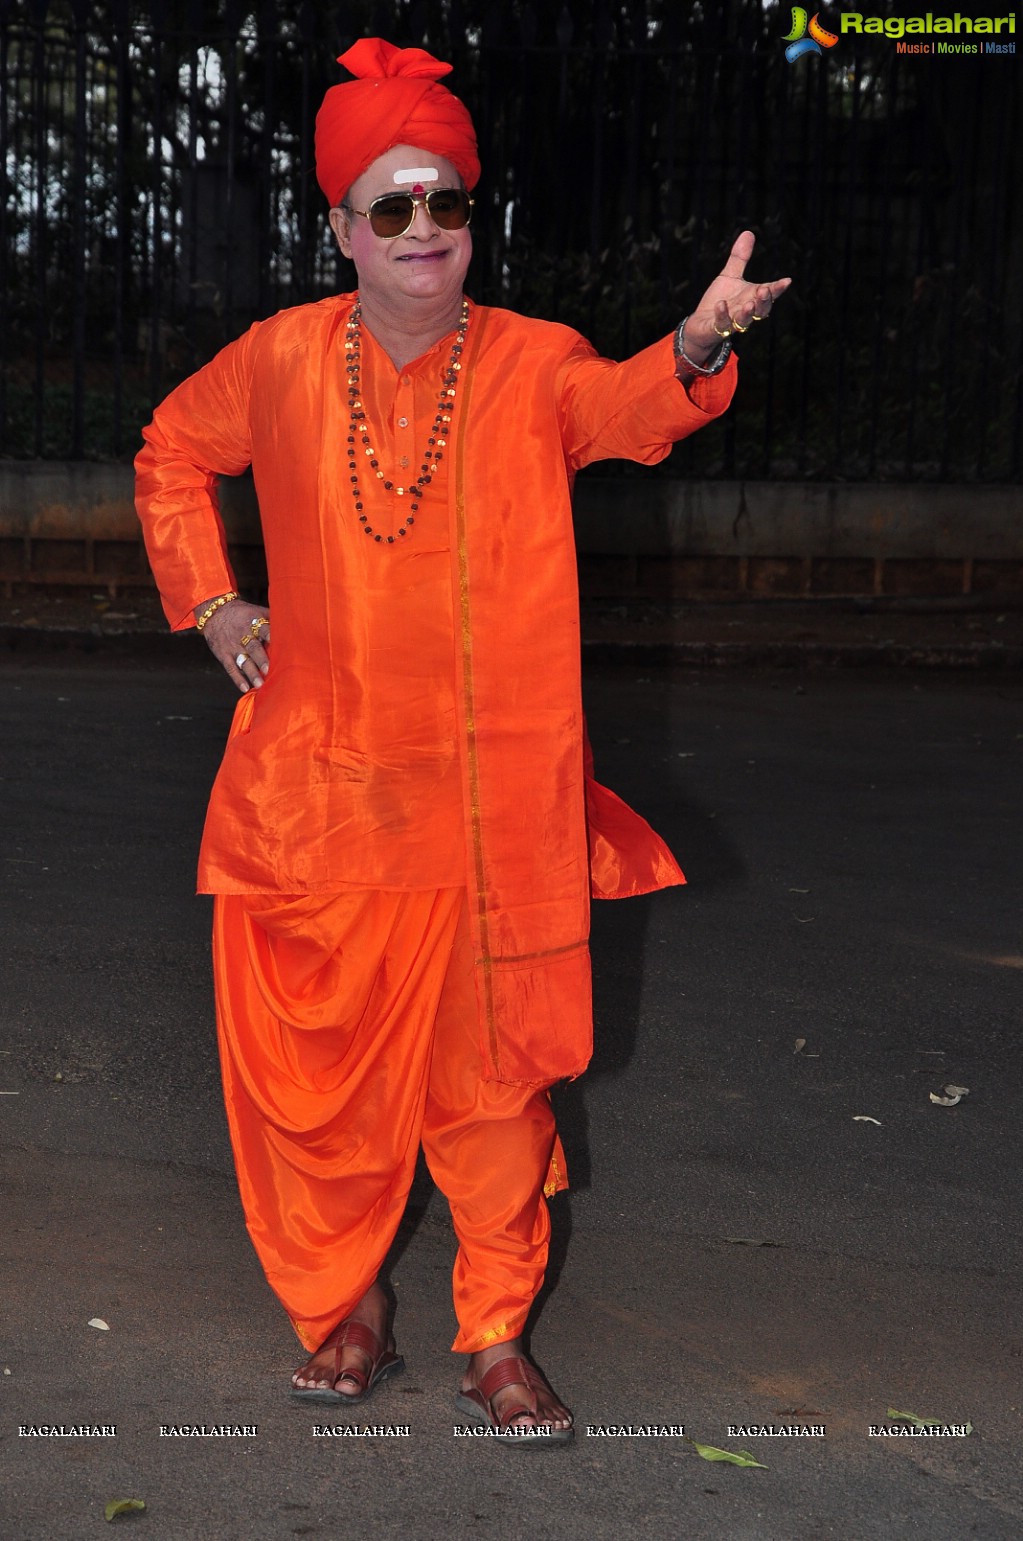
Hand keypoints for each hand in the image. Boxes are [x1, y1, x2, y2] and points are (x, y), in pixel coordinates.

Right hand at [196, 597, 270, 692]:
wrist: (214, 612)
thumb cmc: (242, 613)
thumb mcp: (256, 611)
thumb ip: (272, 618)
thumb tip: (293, 624)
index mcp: (252, 622)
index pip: (262, 628)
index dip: (269, 635)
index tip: (276, 644)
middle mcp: (242, 634)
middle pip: (253, 647)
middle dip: (260, 659)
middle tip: (268, 670)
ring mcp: (232, 646)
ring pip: (242, 661)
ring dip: (251, 673)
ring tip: (259, 684)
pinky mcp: (223, 654)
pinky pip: (230, 668)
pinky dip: (237, 679)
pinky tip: (245, 688)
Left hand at [682, 230, 791, 361]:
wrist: (701, 325)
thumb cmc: (719, 300)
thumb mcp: (729, 276)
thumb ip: (740, 258)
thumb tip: (749, 232)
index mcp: (751, 298)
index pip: (768, 294)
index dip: (777, 288)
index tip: (787, 281)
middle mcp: (745, 311)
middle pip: (761, 310)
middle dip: (764, 302)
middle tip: (764, 291)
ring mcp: (732, 322)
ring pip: (744, 321)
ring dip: (747, 313)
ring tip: (749, 304)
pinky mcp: (716, 329)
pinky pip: (722, 324)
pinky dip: (722, 315)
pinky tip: (721, 304)